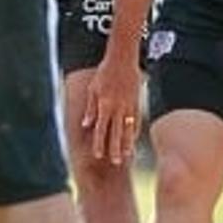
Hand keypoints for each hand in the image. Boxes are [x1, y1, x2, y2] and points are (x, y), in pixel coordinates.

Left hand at [82, 38, 142, 164]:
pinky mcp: (136, 103)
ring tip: (127, 156)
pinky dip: (134, 132)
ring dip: (127, 143)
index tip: (98, 155)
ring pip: (128, 129)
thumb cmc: (104, 73)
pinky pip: (135, 121)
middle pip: (116, 132)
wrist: (123, 59)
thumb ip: (90, 108)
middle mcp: (117, 108)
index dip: (99, 143)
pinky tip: (133, 140)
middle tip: (115, 162)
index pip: (100, 129)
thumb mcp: (93, 89)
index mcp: (104, 105)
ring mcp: (129, 106)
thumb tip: (86, 125)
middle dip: (115, 148)